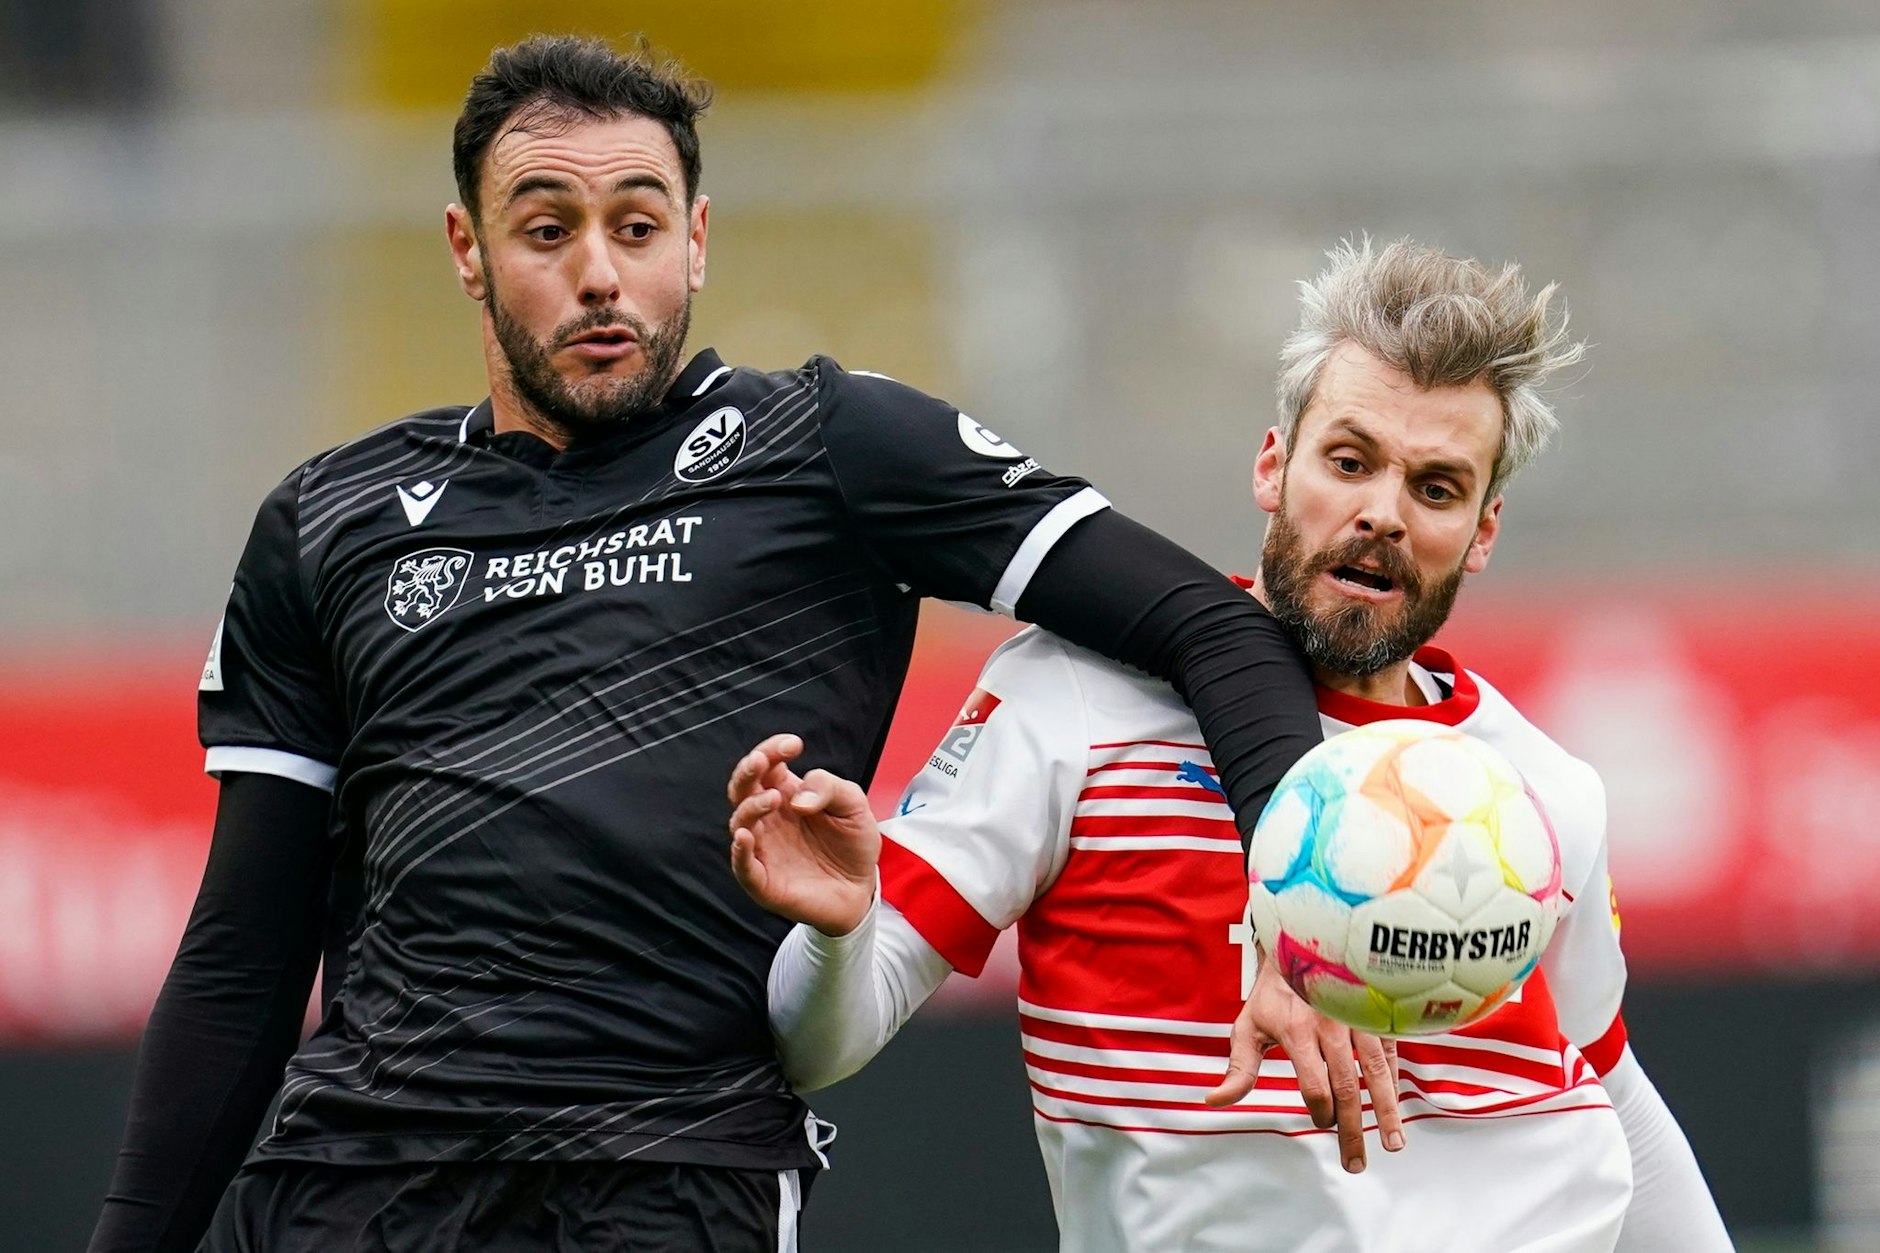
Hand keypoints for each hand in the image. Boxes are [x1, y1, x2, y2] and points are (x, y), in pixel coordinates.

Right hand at [727, 734, 879, 936]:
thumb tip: (796, 798)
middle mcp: (769, 819)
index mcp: (786, 794)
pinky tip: (745, 836)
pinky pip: (743, 866)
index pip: (767, 765)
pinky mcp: (765, 882)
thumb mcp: (853, 805)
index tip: (793, 744)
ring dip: (751, 807)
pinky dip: (739, 852)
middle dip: (747, 771)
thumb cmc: (853, 843)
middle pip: (742, 789)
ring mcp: (764, 849)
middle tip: (761, 761)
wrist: (861, 889)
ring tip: (774, 798)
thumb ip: (829, 788)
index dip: (772, 750)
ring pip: (740, 823)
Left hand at [1205, 951, 1404, 1173]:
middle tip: (1356, 1164)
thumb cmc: (1273, 994)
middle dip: (1353, 1131)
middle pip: (1347, 1088)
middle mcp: (1330, 1025)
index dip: (1319, 1112)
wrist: (1302, 946)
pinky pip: (1389, 1053)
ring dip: (1386, 1111)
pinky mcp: (1375, 1015)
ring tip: (1394, 1144)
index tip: (1321, 1122)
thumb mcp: (1248, 1028)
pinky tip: (1395, 1106)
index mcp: (1297, 1031)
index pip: (1315, 1085)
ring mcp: (1357, 1018)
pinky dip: (1393, 1082)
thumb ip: (1238, 1069)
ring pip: (1377, 1072)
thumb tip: (1214, 1101)